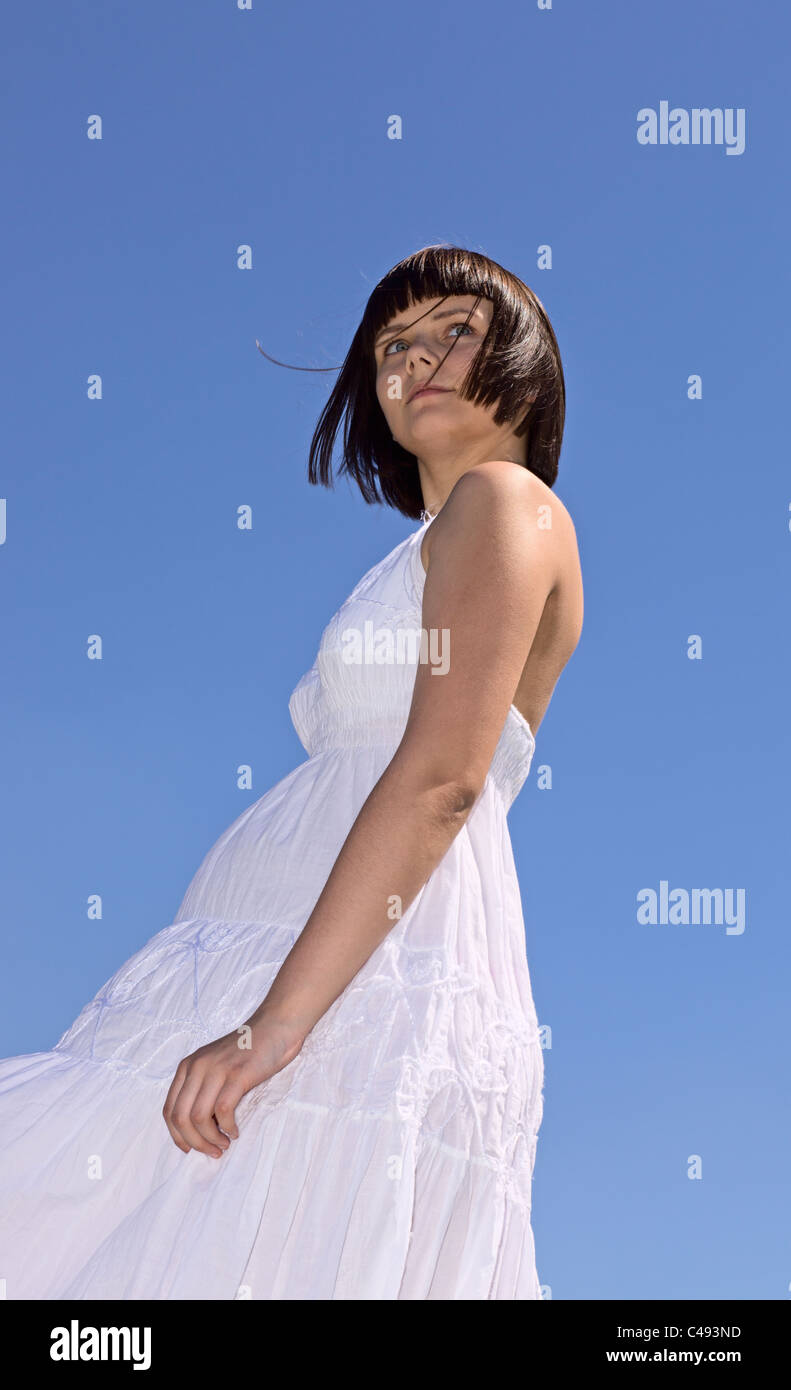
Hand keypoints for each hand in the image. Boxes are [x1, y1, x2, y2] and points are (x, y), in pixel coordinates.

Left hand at [162, 1009, 304, 1157]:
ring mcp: (216, 1069)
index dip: (176, 1136)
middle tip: (211, 1152)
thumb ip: (203, 1088)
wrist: (275, 1026)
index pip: (169, 1109)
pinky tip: (235, 1131)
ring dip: (210, 1139)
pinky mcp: (237, 1074)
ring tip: (223, 1145)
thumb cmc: (248, 1051)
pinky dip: (228, 1127)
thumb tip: (198, 1128)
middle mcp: (197, 1067)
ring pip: (198, 1118)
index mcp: (188, 1066)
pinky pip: (223, 1110)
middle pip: (180, 1117)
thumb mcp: (215, 1065)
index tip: (189, 1150)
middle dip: (193, 1142)